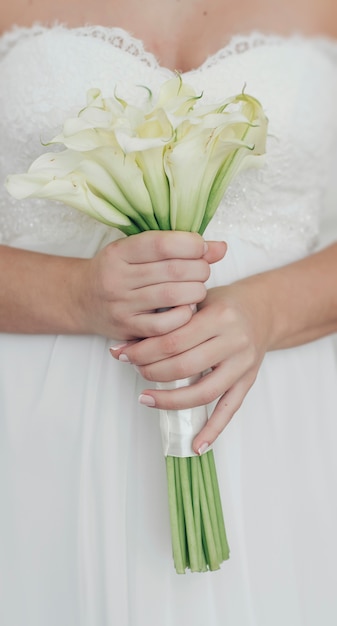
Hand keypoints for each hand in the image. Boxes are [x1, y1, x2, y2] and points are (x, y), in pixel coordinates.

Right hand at [77, 230, 225, 338]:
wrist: (80, 300)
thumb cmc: (117, 271)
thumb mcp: (137, 251)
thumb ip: (177, 247)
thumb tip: (221, 248)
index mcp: (119, 252)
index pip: (161, 244)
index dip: (190, 244)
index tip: (201, 248)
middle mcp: (117, 278)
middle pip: (172, 270)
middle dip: (199, 269)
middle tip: (203, 270)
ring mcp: (121, 305)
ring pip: (172, 296)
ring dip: (196, 291)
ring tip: (198, 288)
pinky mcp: (127, 328)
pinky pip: (165, 325)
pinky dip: (184, 315)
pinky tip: (187, 308)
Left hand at [111, 274, 272, 450]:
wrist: (262, 309)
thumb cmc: (223, 303)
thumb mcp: (198, 299)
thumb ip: (171, 318)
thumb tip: (129, 341)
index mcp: (219, 316)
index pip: (173, 339)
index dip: (143, 350)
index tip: (123, 353)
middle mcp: (234, 341)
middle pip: (184, 366)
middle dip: (150, 371)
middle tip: (133, 370)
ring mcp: (243, 364)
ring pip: (203, 392)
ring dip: (170, 400)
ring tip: (146, 398)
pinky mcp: (248, 381)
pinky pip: (229, 409)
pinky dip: (213, 430)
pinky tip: (196, 446)